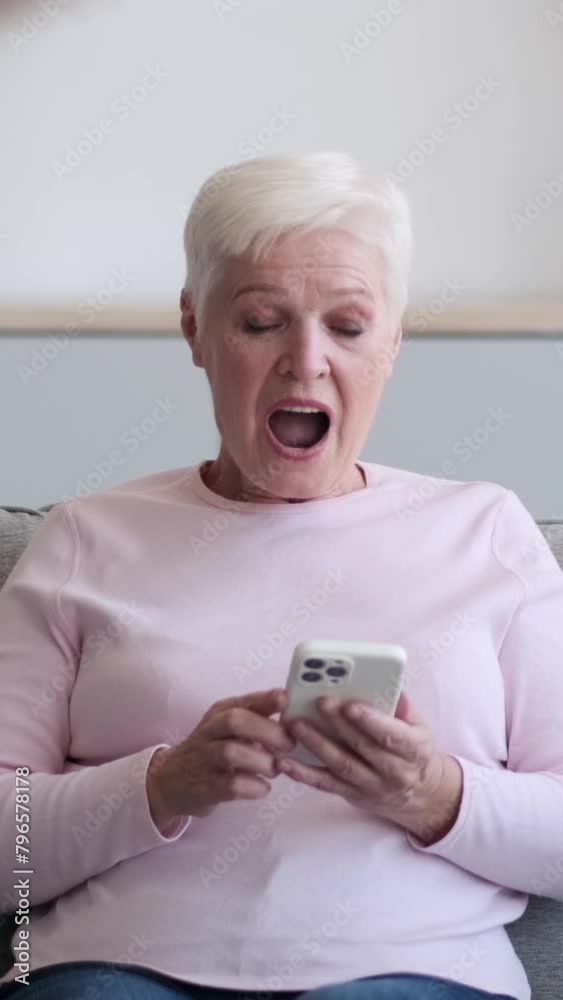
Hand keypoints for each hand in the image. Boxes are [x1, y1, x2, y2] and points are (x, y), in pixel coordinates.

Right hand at [146, 688, 293, 832]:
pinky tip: (262, 787)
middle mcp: (210, 731)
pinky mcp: (205, 787)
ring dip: (262, 762)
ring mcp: (204, 759)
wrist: (171, 780)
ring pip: (232, 752)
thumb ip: (258, 719)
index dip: (267, 699)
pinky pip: (231, 785)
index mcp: (221, 713)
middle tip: (289, 744)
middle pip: (236, 721)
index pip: (244, 701)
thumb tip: (297, 719)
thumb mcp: (229, 728)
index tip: (287, 700)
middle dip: (268, 731)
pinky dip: (254, 786)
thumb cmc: (212, 750)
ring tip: (274, 769)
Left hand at [276, 692, 462, 844]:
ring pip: (340, 765)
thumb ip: (405, 708)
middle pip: (362, 748)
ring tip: (296, 724)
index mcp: (413, 750)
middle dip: (338, 724)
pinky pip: (325, 785)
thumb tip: (391, 689)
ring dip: (316, 744)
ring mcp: (371, 786)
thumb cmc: (414, 752)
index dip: (370, 721)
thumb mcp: (420, 728)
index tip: (350, 704)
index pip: (391, 736)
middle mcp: (393, 771)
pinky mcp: (352, 795)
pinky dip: (303, 774)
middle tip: (319, 702)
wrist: (422, 796)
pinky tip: (284, 762)